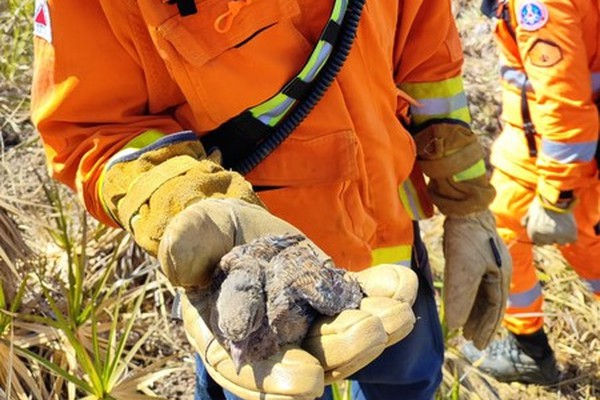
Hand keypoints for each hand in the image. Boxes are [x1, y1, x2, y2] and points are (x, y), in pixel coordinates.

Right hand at [160, 199, 417, 397]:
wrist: (237, 223)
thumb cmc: (208, 233)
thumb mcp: (193, 234)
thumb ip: (186, 248)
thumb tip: (176, 262)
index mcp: (231, 337)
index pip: (250, 372)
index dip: (275, 382)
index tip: (305, 384)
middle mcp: (275, 338)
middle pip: (310, 356)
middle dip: (342, 348)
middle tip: (368, 332)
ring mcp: (309, 317)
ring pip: (343, 332)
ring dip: (374, 327)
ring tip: (398, 313)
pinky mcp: (333, 293)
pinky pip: (360, 298)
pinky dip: (382, 292)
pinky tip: (403, 283)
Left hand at [442, 210, 511, 348]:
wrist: (465, 209)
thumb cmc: (467, 239)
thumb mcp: (462, 270)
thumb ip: (460, 298)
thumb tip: (454, 325)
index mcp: (502, 278)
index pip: (495, 311)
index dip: (486, 329)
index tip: (477, 344)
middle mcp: (499, 273)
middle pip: (490, 305)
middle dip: (480, 323)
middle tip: (469, 339)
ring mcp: (489, 265)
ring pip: (482, 295)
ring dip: (473, 312)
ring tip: (463, 327)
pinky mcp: (477, 258)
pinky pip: (475, 284)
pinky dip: (468, 297)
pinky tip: (459, 302)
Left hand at [523, 195, 577, 244]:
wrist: (554, 198)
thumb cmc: (542, 204)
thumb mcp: (530, 212)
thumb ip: (526, 221)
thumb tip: (523, 226)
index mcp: (533, 234)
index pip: (539, 242)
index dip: (544, 235)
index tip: (548, 227)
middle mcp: (544, 237)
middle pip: (550, 242)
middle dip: (553, 236)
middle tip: (555, 224)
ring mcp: (557, 237)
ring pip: (561, 242)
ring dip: (562, 235)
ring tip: (562, 224)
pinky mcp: (569, 235)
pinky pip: (571, 239)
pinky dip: (571, 234)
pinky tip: (568, 225)